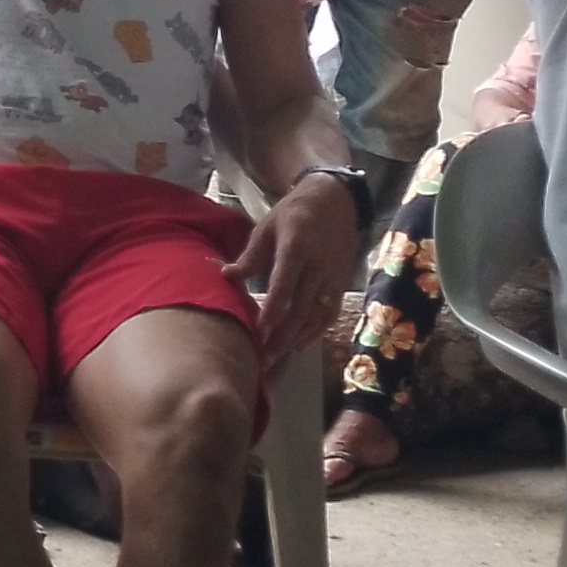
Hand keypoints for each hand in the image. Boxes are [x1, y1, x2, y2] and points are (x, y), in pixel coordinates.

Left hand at [231, 174, 363, 375]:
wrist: (336, 200)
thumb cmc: (294, 212)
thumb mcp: (268, 226)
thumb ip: (250, 255)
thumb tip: (225, 276)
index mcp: (298, 246)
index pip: (285, 282)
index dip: (274, 308)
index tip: (259, 331)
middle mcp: (318, 265)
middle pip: (300, 307)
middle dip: (281, 337)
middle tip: (262, 362)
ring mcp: (333, 278)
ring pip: (314, 317)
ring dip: (294, 343)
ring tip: (275, 365)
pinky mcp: (341, 286)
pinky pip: (327, 316)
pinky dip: (312, 334)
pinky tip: (295, 349)